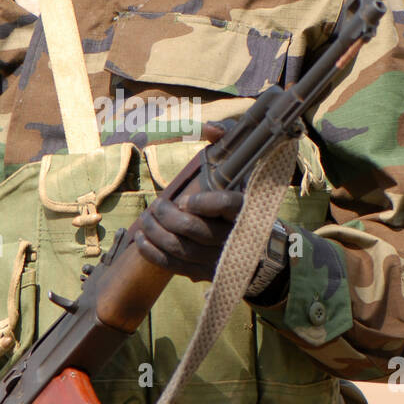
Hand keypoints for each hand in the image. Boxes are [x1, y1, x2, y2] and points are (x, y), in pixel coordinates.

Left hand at [135, 122, 242, 281]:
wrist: (261, 248)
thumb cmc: (242, 200)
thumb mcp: (241, 169)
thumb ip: (226, 142)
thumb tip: (212, 129)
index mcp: (245, 209)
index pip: (227, 205)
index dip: (203, 203)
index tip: (183, 200)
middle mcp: (233, 236)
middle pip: (193, 229)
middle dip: (166, 216)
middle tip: (156, 206)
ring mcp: (219, 259)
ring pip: (180, 248)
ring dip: (155, 232)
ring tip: (146, 219)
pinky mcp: (205, 273)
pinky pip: (174, 265)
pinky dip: (153, 252)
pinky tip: (142, 239)